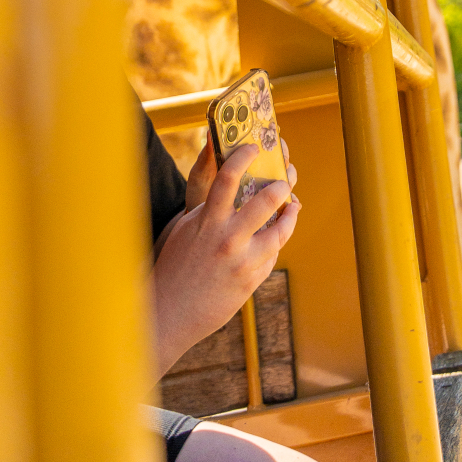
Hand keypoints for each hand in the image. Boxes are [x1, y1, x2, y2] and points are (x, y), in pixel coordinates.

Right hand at [151, 141, 300, 378]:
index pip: (228, 177)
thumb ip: (210, 208)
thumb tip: (231, 185)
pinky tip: (274, 238)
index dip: (243, 156)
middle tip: (284, 181)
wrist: (168, 313)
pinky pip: (271, 257)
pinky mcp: (251, 282)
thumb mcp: (186, 229)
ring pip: (280, 232)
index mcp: (208, 221)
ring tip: (293, 207)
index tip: (253, 148)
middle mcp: (227, 239)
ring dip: (290, 216)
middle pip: (265, 201)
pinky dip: (274, 245)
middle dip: (281, 187)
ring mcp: (242, 262)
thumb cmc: (174, 265)